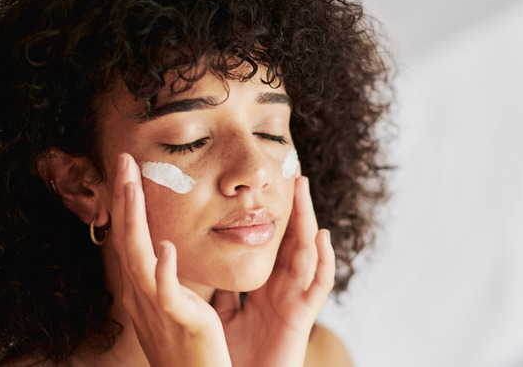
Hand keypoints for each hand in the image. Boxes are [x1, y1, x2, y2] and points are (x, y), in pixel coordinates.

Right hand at [110, 153, 231, 366]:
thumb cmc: (187, 347)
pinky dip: (162, 269)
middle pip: (128, 238)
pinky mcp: (179, 321)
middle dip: (125, 198)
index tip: (129, 170)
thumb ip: (169, 277)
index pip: (131, 237)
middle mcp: (142, 294)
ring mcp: (156, 307)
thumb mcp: (173, 305)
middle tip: (125, 160)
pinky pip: (166, 293)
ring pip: (139, 257)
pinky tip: (165, 246)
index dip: (128, 203)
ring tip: (133, 185)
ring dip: (135, 219)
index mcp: (143, 288)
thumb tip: (168, 250)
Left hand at [213, 176, 335, 366]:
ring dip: (307, 220)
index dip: (273, 219)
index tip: (269, 189)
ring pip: (305, 253)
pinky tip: (322, 237)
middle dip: (293, 209)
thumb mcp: (220, 316)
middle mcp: (282, 291)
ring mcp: (294, 301)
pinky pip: (318, 286)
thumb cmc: (232, 359)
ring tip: (304, 190)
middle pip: (291, 242)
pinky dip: (324, 261)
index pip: (270, 246)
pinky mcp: (302, 318)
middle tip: (293, 175)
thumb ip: (217, 291)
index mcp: (262, 289)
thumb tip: (198, 264)